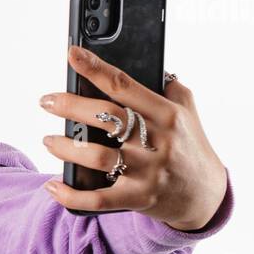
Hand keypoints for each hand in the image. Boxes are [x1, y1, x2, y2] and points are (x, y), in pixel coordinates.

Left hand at [38, 45, 227, 231]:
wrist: (207, 195)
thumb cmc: (191, 147)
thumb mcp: (187, 112)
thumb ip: (169, 87)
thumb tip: (149, 64)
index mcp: (167, 114)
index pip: (125, 85)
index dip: (96, 68)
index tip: (72, 54)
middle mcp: (158, 141)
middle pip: (106, 117)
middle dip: (70, 106)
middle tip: (47, 101)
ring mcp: (148, 171)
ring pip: (98, 156)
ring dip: (66, 148)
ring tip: (48, 140)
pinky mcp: (139, 198)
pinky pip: (98, 199)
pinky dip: (71, 195)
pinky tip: (53, 186)